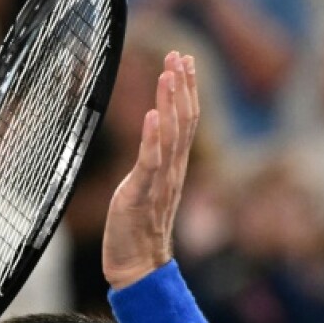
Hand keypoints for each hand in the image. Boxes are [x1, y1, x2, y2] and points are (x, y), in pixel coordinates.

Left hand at [102, 52, 199, 288]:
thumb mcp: (146, 187)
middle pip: (183, 122)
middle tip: (179, 54)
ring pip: (170, 136)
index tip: (183, 59)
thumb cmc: (137, 229)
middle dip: (182, 86)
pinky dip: (152, 138)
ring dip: (169, 102)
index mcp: (174, 167)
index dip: (186, 89)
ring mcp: (159, 183)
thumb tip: (153, 137)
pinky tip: (153, 115)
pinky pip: (150, 164)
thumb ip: (153, 163)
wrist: (137, 268)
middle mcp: (172, 171)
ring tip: (168, 73)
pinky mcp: (140, 196)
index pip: (185, 121)